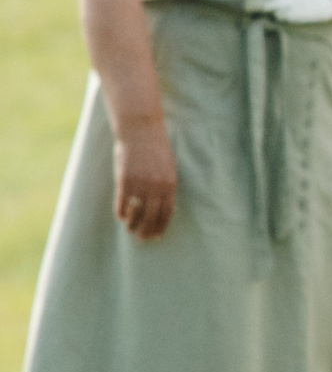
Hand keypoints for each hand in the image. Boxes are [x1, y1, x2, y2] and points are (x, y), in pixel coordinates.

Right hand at [113, 116, 176, 240]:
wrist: (141, 131)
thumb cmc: (155, 148)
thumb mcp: (167, 166)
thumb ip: (165, 184)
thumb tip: (162, 203)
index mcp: (170, 183)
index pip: (167, 211)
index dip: (162, 225)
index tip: (158, 236)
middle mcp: (157, 186)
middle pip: (153, 215)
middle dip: (148, 230)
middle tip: (143, 240)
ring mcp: (140, 183)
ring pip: (137, 212)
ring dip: (133, 224)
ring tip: (130, 232)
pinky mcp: (124, 180)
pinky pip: (122, 202)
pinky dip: (121, 212)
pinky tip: (121, 218)